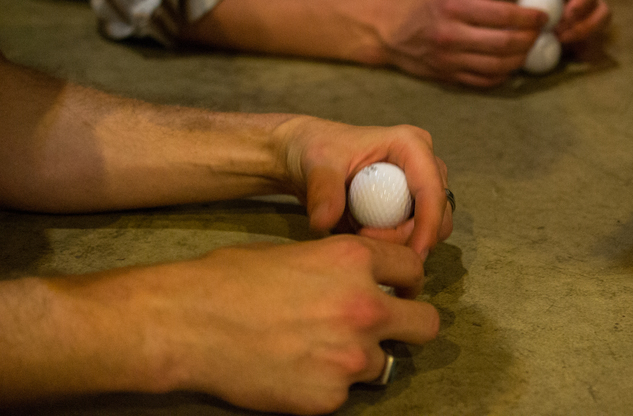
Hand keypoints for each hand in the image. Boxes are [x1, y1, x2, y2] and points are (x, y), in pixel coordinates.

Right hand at [164, 236, 436, 412]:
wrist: (189, 323)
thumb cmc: (230, 279)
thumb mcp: (294, 253)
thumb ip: (339, 268)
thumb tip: (360, 281)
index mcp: (354, 260)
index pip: (413, 268)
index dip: (406, 281)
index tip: (399, 290)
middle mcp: (364, 307)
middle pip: (426, 323)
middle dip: (410, 324)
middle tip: (386, 327)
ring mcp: (350, 356)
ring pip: (386, 363)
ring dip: (362, 358)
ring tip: (320, 351)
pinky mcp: (330, 397)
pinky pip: (347, 392)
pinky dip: (328, 384)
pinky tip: (296, 371)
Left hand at [275, 116, 451, 256]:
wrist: (309, 154)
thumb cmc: (317, 150)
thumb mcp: (318, 166)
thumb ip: (323, 192)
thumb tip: (323, 222)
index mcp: (410, 144)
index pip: (432, 191)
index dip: (428, 226)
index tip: (412, 256)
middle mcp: (424, 162)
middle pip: (438, 214)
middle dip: (411, 237)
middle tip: (366, 240)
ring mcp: (421, 183)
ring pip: (432, 227)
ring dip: (404, 242)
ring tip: (362, 234)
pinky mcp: (414, 202)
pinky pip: (417, 232)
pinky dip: (397, 242)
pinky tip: (365, 234)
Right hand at [373, 0, 548, 86]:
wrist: (390, 33)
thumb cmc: (423, 5)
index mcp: (453, 8)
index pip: (501, 14)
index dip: (528, 16)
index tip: (543, 15)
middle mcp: (451, 35)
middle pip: (504, 42)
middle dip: (530, 38)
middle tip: (540, 32)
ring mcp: (450, 60)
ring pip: (498, 65)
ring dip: (521, 58)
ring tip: (529, 46)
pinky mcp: (449, 77)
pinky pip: (485, 81)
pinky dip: (504, 74)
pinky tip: (511, 63)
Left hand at [519, 0, 611, 44]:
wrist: (521, 0)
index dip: (583, 2)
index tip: (567, 15)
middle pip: (603, 13)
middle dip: (585, 27)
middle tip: (561, 35)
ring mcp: (586, 18)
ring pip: (599, 31)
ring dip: (582, 40)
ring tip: (559, 44)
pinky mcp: (580, 34)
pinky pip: (589, 45)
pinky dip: (580, 52)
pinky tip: (565, 54)